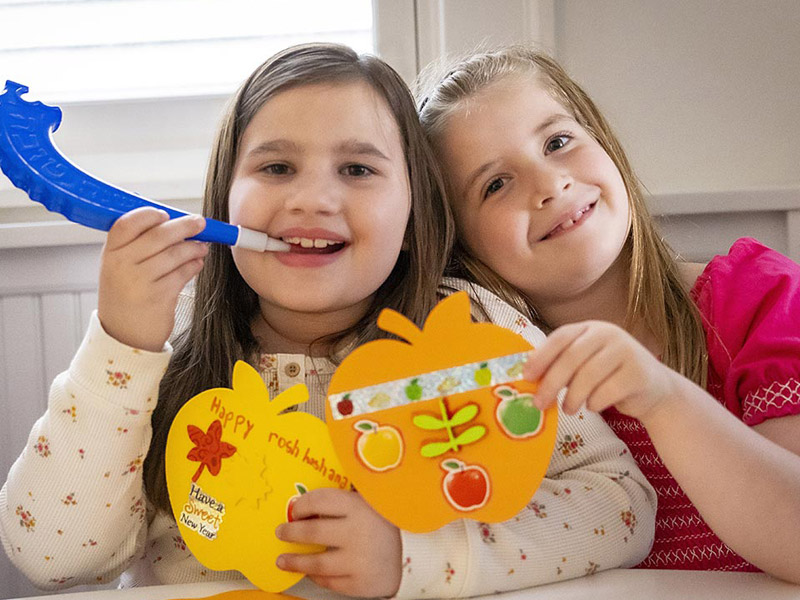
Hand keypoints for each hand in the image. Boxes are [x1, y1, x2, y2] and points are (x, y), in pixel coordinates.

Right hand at [98, 207, 207, 351]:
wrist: (123, 335)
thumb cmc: (126, 295)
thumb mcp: (120, 268)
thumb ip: (138, 245)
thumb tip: (172, 222)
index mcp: (110, 254)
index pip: (127, 223)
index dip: (149, 215)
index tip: (166, 214)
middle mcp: (122, 266)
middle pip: (158, 235)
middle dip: (184, 226)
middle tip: (199, 222)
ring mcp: (140, 282)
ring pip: (175, 254)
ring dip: (194, 247)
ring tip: (201, 246)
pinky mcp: (159, 297)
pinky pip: (183, 273)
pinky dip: (194, 265)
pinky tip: (197, 263)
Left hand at [275, 488, 401, 596]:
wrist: (412, 553)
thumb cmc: (382, 524)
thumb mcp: (368, 503)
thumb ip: (343, 500)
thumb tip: (305, 500)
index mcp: (359, 506)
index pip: (320, 501)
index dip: (302, 506)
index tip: (294, 510)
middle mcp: (358, 532)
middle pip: (313, 532)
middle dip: (292, 532)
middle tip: (281, 532)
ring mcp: (359, 560)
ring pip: (317, 562)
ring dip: (295, 561)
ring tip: (282, 560)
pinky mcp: (360, 582)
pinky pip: (329, 581)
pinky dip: (316, 576)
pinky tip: (309, 571)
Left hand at [522, 320, 680, 422]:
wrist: (654, 390)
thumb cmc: (609, 377)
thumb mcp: (584, 364)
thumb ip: (561, 364)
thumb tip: (528, 377)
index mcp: (590, 328)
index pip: (560, 337)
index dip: (541, 356)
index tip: (527, 376)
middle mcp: (608, 334)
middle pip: (572, 357)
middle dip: (551, 382)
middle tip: (539, 403)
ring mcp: (626, 351)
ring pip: (588, 376)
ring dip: (572, 397)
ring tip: (567, 409)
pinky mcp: (639, 373)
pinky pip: (607, 391)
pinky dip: (594, 403)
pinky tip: (593, 407)